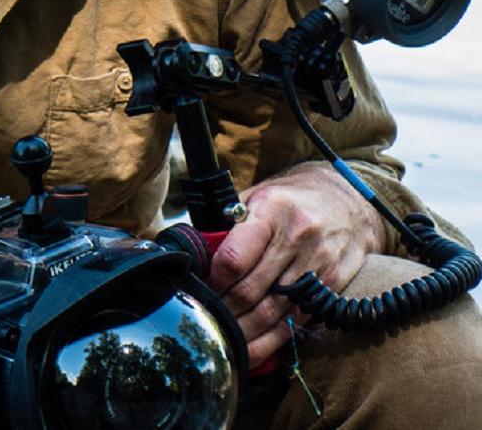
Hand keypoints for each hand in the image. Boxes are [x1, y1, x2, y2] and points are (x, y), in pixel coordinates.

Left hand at [206, 164, 385, 367]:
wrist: (347, 202)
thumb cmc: (290, 200)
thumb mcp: (257, 196)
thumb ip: (228, 222)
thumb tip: (198, 255)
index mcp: (271, 209)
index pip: (235, 257)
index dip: (213, 281)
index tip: (200, 288)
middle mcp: (297, 237)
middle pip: (251, 290)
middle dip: (223, 310)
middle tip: (205, 319)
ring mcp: (318, 265)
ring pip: (272, 312)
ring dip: (243, 332)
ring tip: (222, 340)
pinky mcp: (332, 288)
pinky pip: (295, 321)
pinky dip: (269, 341)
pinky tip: (250, 350)